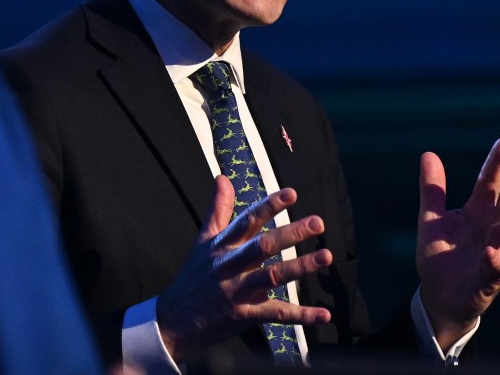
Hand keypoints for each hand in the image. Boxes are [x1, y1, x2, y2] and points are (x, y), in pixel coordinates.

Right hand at [156, 175, 331, 361]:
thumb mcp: (202, 241)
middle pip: (263, 246)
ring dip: (300, 267)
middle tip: (317, 223)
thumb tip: (223, 178)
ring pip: (273, 277)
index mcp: (222, 245)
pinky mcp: (244, 316)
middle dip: (291, 233)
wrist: (174, 322)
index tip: (292, 194)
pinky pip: (276, 314)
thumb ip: (217, 209)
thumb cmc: (193, 277)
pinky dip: (301, 316)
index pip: (248, 220)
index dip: (269, 206)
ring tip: (326, 256)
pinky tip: (323, 313)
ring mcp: (237, 291)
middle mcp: (230, 265)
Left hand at [416, 138, 499, 349]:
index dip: (497, 164)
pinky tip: (489, 251)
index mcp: (478, 212)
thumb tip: (428, 153)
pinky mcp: (491, 278)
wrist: (438, 296)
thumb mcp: (431, 218)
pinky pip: (498, 267)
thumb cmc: (441, 256)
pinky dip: (495, 259)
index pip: (489, 183)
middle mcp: (492, 229)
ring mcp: (496, 252)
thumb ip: (433, 189)